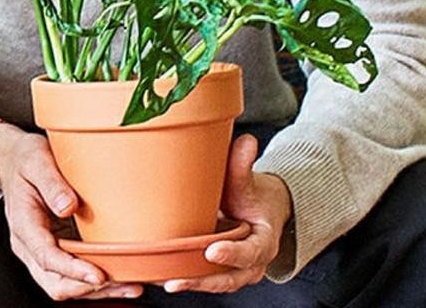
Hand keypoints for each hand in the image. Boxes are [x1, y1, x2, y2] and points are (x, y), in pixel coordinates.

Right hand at [0, 121, 142, 300]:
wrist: (13, 161)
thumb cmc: (24, 161)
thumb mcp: (36, 160)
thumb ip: (51, 182)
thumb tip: (68, 206)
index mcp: (23, 223)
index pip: (46, 256)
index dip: (72, 270)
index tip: (98, 274)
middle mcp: (29, 244)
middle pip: (55, 282)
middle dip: (89, 288)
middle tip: (123, 283)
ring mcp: (41, 251)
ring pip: (65, 285)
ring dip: (97, 291)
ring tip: (130, 286)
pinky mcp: (56, 250)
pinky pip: (73, 277)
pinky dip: (97, 283)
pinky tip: (121, 278)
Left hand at [162, 134, 291, 293]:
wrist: (259, 211)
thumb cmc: (252, 197)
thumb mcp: (249, 182)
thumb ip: (244, 166)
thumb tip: (245, 141)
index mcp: (264, 241)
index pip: (251, 252)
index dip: (233, 254)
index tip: (212, 251)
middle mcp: (253, 263)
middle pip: (230, 279)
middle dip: (202, 282)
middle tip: (175, 280)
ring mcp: (237, 271)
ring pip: (215, 284)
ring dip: (190, 284)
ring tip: (163, 281)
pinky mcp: (220, 272)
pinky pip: (203, 280)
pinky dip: (185, 279)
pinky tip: (160, 276)